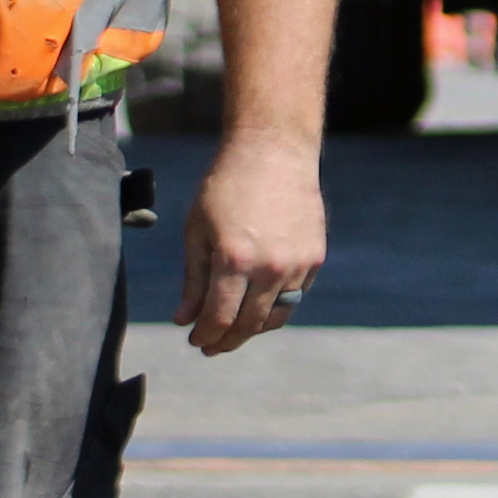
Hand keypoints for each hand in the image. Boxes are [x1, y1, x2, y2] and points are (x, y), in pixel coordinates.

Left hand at [181, 136, 325, 356]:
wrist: (273, 152)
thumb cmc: (225, 187)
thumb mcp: (197, 231)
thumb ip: (193, 280)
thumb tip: (184, 319)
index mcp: (233, 259)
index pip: (219, 318)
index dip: (204, 336)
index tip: (194, 341)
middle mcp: (269, 267)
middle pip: (248, 325)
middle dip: (225, 341)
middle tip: (211, 346)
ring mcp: (296, 264)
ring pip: (275, 316)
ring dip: (252, 328)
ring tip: (234, 326)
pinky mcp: (314, 258)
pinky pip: (294, 295)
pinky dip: (274, 305)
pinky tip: (257, 300)